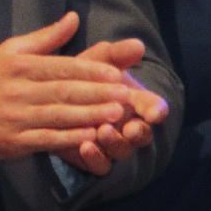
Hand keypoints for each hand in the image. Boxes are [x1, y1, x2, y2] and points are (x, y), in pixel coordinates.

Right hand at [0, 13, 149, 160]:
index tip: (117, 73)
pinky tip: (91, 138)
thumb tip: (74, 18)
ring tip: (118, 116)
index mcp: (19, 65)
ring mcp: (17, 117)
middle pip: (65, 91)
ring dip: (91, 116)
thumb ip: (45, 38)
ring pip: (60, 115)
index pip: (61, 66)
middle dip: (99, 94)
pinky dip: (71, 140)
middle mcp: (19, 90)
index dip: (91, 71)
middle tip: (128, 95)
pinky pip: (47, 140)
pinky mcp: (14, 141)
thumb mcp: (9, 51)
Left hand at [53, 38, 166, 174]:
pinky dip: (95, 158)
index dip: (156, 109)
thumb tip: (137, 45)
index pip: (154, 107)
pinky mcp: (94, 159)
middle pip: (142, 135)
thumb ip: (116, 54)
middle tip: (132, 128)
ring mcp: (112, 144)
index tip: (155, 111)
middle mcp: (128, 126)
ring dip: (116, 143)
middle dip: (140, 132)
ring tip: (103, 131)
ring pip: (122, 151)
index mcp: (135, 102)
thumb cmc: (83, 76)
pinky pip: (100, 166)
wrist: (54, 96)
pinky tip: (84, 146)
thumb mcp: (97, 62)